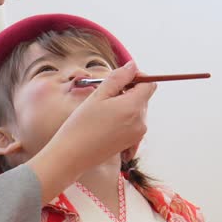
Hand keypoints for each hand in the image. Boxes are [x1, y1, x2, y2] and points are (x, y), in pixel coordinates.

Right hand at [27, 62, 155, 200]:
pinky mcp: (131, 144)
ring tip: (102, 112)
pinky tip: (107, 124)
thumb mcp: (98, 95)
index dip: (137, 78)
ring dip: (125, 106)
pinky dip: (124, 120)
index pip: (149, 85)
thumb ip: (118, 78)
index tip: (120, 79)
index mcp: (133, 107)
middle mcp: (141, 121)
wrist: (72, 155)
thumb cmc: (81, 125)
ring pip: (137, 111)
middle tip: (105, 96)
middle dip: (128, 92)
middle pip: (143, 98)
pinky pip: (134, 125)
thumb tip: (132, 66)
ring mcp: (137, 135)